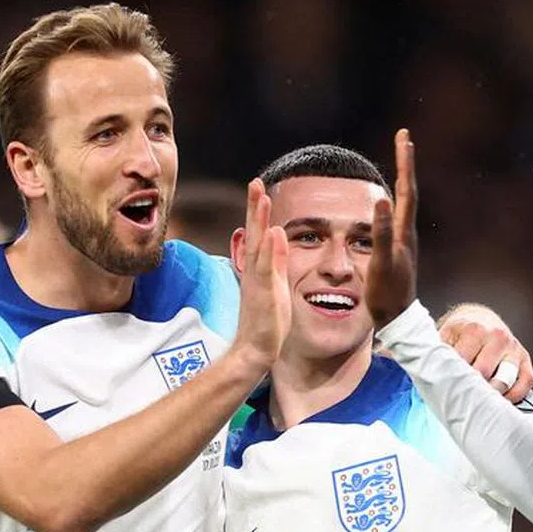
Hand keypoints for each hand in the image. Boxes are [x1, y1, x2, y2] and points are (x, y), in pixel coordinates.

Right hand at [231, 178, 290, 371]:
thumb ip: (278, 261)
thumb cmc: (267, 322)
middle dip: (254, 207)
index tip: (259, 189)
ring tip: (260, 196)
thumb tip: (279, 236)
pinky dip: (269, 249)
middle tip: (254, 182)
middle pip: (254, 233)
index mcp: (259, 268)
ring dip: (259, 220)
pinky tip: (273, 231)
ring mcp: (257, 281)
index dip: (258, 212)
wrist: (256, 349)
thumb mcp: (278, 285)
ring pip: (258, 245)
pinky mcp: (263, 293)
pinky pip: (266, 268)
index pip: (259, 234)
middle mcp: (255, 271)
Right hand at [366, 129, 417, 328]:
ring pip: (405, 203)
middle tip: (404, 139)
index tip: (404, 137)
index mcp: (403, 233)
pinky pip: (398, 215)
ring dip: (403, 179)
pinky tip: (390, 201)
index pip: (406, 190)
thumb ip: (380, 233)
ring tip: (401, 161)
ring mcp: (404, 242)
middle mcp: (407, 233)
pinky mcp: (399, 250)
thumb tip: (381, 199)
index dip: (405, 163)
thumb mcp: (380, 264)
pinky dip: (396, 199)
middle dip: (405, 164)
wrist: (396, 320)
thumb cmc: (386, 295)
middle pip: (408, 191)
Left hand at [438, 304, 532, 401]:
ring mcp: (513, 349)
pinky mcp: (525, 360)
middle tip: (459, 395)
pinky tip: (499, 398)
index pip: (462, 363)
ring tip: (478, 399)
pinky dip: (513, 396)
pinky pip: (525, 384)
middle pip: (483, 374)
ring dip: (490, 394)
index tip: (445, 387)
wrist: (482, 318)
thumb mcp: (445, 335)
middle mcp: (497, 337)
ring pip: (504, 381)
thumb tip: (420, 367)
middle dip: (470, 387)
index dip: (452, 378)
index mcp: (475, 330)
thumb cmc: (462, 331)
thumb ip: (435, 351)